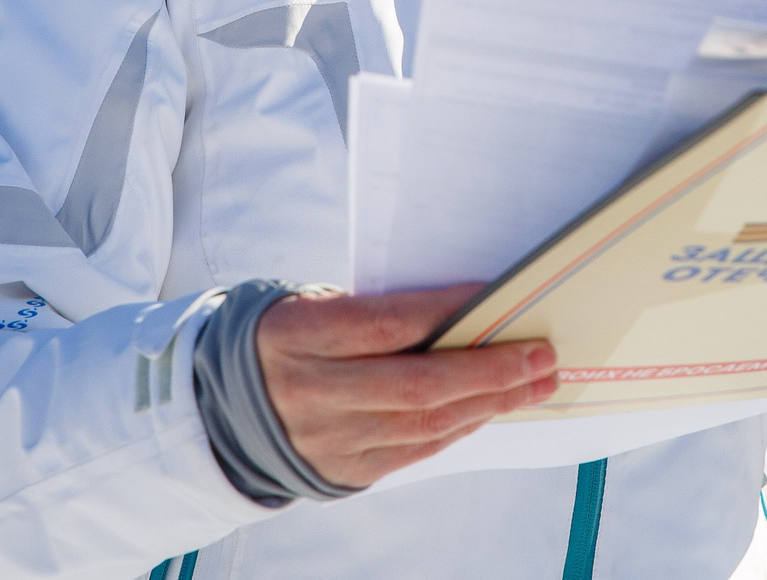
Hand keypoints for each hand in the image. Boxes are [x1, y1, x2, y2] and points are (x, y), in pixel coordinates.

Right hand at [255, 285, 558, 488]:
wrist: (225, 408)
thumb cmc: (289, 337)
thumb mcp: (310, 306)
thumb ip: (372, 311)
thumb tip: (460, 310)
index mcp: (297, 337)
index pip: (386, 325)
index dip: (446, 312)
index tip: (498, 296)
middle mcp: (311, 394)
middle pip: (416, 385)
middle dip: (489, 370)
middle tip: (541, 354)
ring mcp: (328, 440)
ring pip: (424, 425)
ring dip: (490, 402)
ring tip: (537, 381)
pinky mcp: (345, 471)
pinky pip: (417, 450)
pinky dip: (462, 426)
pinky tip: (494, 406)